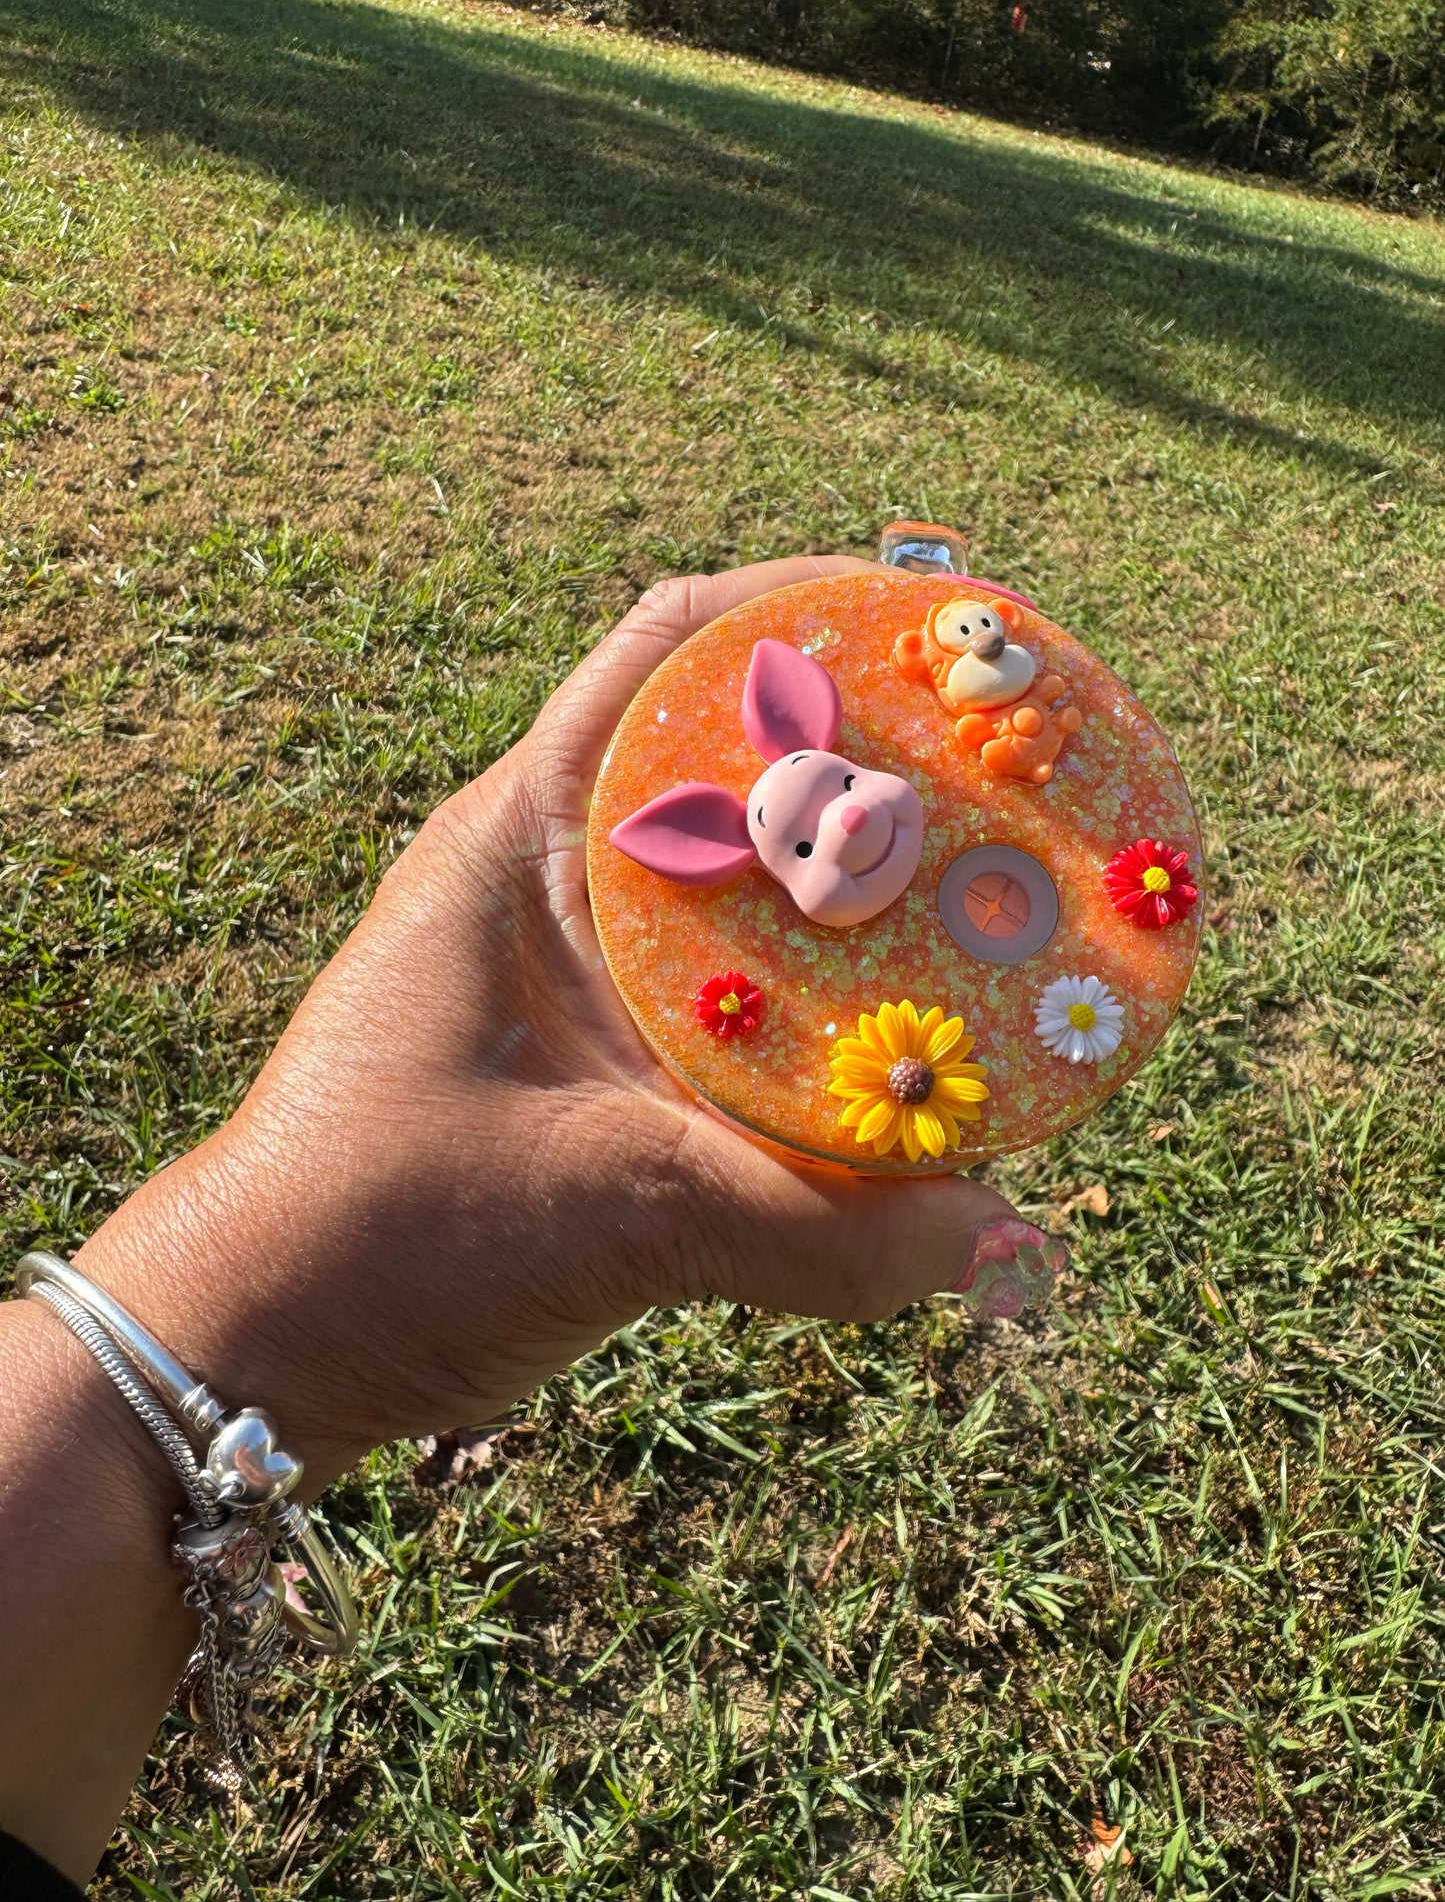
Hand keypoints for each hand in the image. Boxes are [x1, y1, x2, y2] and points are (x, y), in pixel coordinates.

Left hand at [76, 556, 1056, 1485]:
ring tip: (995, 890)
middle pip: (736, 763)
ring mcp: (581, 974)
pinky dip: (831, 1002)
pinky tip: (920, 1035)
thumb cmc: (376, 1237)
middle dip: (870, 754)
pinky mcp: (606, 1064)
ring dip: (856, 884)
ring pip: (748, 886)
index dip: (805, 609)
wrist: (259, 1345)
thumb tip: (993, 1234)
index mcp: (518, 842)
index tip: (937, 622)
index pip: (670, 652)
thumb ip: (804, 1225)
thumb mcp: (602, 1209)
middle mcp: (554, 884)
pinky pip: (746, 999)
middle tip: (1009, 776)